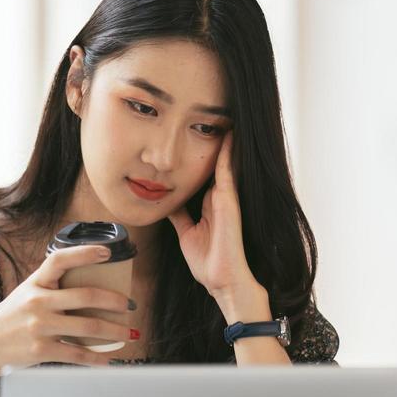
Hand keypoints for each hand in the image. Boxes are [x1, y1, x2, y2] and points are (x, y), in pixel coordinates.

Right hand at [0, 245, 135, 378]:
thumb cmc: (9, 319)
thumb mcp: (24, 295)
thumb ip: (50, 289)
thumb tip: (89, 289)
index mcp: (35, 283)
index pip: (60, 259)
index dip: (85, 252)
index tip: (107, 252)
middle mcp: (37, 302)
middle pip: (86, 296)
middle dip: (115, 301)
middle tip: (130, 305)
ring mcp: (39, 326)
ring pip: (89, 327)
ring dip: (115, 331)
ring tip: (130, 333)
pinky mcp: (40, 351)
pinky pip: (77, 354)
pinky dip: (97, 359)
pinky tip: (109, 360)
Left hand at [167, 129, 257, 298]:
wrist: (222, 280)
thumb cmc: (208, 262)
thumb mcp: (186, 233)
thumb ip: (180, 216)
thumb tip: (167, 203)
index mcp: (211, 204)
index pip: (204, 173)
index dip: (200, 156)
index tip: (195, 136)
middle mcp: (220, 197)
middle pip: (214, 163)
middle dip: (213, 142)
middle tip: (213, 116)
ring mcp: (226, 197)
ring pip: (224, 162)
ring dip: (224, 141)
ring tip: (224, 116)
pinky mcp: (229, 200)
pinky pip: (227, 170)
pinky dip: (227, 152)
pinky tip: (227, 134)